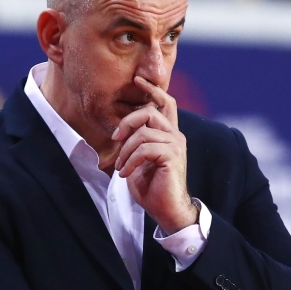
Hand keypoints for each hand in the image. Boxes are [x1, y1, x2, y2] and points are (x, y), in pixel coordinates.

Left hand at [112, 76, 196, 233]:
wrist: (166, 209)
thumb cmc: (152, 187)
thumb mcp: (139, 160)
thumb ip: (136, 143)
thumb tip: (121, 131)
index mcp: (168, 134)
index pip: (165, 102)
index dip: (152, 89)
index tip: (137, 79)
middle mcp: (175, 136)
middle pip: (151, 111)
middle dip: (128, 122)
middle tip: (115, 139)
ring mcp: (175, 145)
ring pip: (144, 132)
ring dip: (125, 151)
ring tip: (120, 166)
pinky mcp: (172, 156)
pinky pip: (145, 148)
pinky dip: (130, 161)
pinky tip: (125, 174)